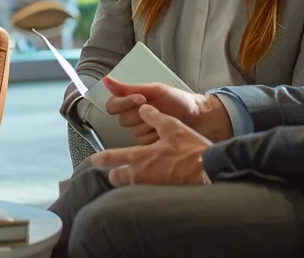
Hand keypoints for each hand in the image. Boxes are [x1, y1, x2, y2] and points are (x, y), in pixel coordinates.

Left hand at [89, 105, 213, 186]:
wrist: (209, 170)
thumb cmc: (191, 149)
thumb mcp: (172, 127)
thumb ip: (154, 117)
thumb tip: (143, 109)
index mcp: (140, 156)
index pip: (112, 158)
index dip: (100, 159)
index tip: (94, 159)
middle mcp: (140, 174)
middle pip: (115, 179)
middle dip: (114, 174)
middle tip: (118, 170)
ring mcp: (149, 186)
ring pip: (128, 187)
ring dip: (128, 182)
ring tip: (136, 176)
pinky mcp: (160, 194)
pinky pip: (143, 193)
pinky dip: (142, 189)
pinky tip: (151, 183)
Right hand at [102, 77, 231, 143]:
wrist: (200, 118)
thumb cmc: (180, 101)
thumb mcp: (155, 90)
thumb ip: (129, 88)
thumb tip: (106, 79)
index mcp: (133, 101)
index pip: (113, 105)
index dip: (124, 103)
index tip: (142, 99)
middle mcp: (134, 116)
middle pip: (123, 120)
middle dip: (141, 115)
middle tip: (157, 110)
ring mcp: (141, 131)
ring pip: (133, 132)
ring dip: (150, 126)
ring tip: (164, 121)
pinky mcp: (149, 144)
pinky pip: (143, 143)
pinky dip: (155, 136)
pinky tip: (165, 132)